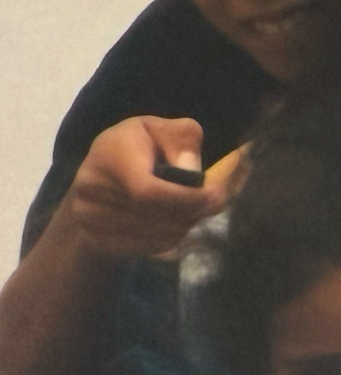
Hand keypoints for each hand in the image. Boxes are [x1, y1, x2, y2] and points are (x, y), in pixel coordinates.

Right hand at [58, 117, 219, 260]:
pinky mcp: (97, 240)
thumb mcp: (160, 127)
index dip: (186, 198)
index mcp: (108, 155)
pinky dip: (174, 235)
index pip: (148, 191)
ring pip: (159, 234)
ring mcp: (90, 218)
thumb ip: (182, 138)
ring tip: (194, 205)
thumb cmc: (137, 144)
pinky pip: (151, 247)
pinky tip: (177, 218)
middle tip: (214, 199)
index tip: (216, 193)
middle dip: (194, 209)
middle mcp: (91, 188)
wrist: (97, 173)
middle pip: (157, 215)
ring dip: (187, 222)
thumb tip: (191, 170)